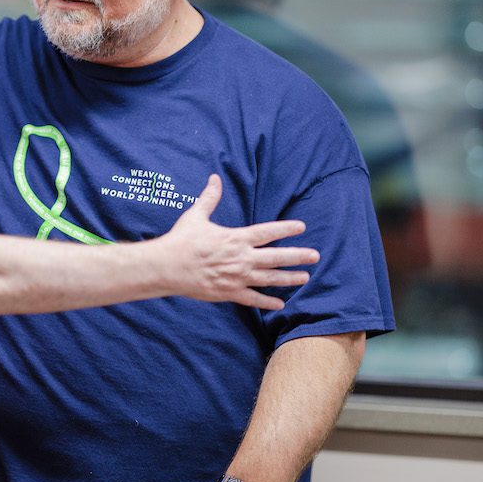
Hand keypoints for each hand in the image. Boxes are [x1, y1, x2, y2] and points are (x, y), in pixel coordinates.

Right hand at [160, 174, 317, 309]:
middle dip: (297, 256)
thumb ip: (210, 198)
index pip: (267, 232)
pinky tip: (280, 303)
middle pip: (276, 257)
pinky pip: (253, 299)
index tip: (301, 227)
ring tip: (304, 277)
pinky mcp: (228, 293)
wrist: (167, 267)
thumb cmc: (181, 240)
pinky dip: (267, 301)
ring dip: (289, 278)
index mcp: (236, 238)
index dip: (286, 229)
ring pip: (269, 278)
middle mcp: (241, 258)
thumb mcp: (196, 216)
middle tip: (315, 256)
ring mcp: (237, 277)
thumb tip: (214, 178)